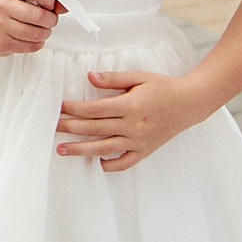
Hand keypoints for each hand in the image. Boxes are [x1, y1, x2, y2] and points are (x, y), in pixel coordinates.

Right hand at [0, 0, 60, 55]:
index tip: (50, 3)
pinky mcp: (1, 43)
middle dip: (51, 20)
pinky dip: (36, 43)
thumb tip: (62, 6)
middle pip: (39, 15)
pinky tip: (30, 37)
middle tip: (49, 19)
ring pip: (37, 34)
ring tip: (39, 29)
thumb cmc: (2, 6)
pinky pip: (31, 46)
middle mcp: (0, 5)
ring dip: (44, 33)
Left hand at [55, 68, 197, 167]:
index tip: (60, 107)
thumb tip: (90, 77)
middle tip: (51, 127)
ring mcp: (138, 141)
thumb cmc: (164, 87)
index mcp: (130, 106)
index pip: (95, 109)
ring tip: (61, 150)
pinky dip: (110, 165)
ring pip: (104, 149)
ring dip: (81, 150)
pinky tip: (97, 160)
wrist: (190, 104)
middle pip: (95, 129)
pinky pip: (124, 163)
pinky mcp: (145, 151)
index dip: (75, 109)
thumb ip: (114, 78)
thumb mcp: (139, 76)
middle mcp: (133, 126)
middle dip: (70, 128)